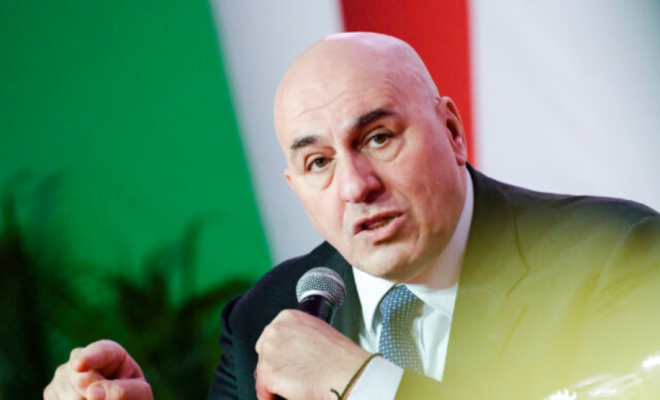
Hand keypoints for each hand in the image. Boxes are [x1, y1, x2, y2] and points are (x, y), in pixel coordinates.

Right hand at [43, 340, 152, 399]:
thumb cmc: (132, 398)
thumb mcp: (139, 394)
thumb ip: (124, 392)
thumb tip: (94, 393)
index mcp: (109, 352)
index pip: (100, 352)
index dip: (90, 358)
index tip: (80, 366)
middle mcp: (80, 357)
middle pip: (80, 379)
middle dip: (95, 397)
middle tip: (106, 398)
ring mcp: (62, 375)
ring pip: (68, 396)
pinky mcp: (51, 392)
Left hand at [255, 310, 370, 399]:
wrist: (346, 373)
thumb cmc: (339, 358)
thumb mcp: (318, 332)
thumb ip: (300, 336)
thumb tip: (293, 351)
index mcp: (289, 317)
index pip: (273, 335)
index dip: (280, 352)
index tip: (285, 361)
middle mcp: (276, 330)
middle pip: (264, 352)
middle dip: (274, 365)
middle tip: (289, 376)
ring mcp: (270, 350)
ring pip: (263, 371)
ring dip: (273, 382)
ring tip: (291, 388)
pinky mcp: (267, 371)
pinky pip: (263, 389)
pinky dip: (270, 395)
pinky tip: (284, 396)